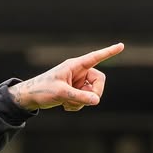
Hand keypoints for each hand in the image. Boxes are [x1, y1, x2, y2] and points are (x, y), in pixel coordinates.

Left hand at [9, 42, 123, 111]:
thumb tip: (97, 101)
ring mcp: (77, 82)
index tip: (121, 45)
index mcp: (75, 65)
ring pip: (92, 92)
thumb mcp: (61, 93)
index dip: (109, 52)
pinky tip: (66, 106)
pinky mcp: (75, 91)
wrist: (30, 97)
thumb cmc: (42, 90)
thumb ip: (79, 97)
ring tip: (67, 104)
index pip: (95, 57)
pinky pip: (85, 99)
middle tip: (86, 102)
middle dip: (94, 93)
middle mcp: (78, 72)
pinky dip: (78, 105)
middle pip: (99, 80)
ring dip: (82, 102)